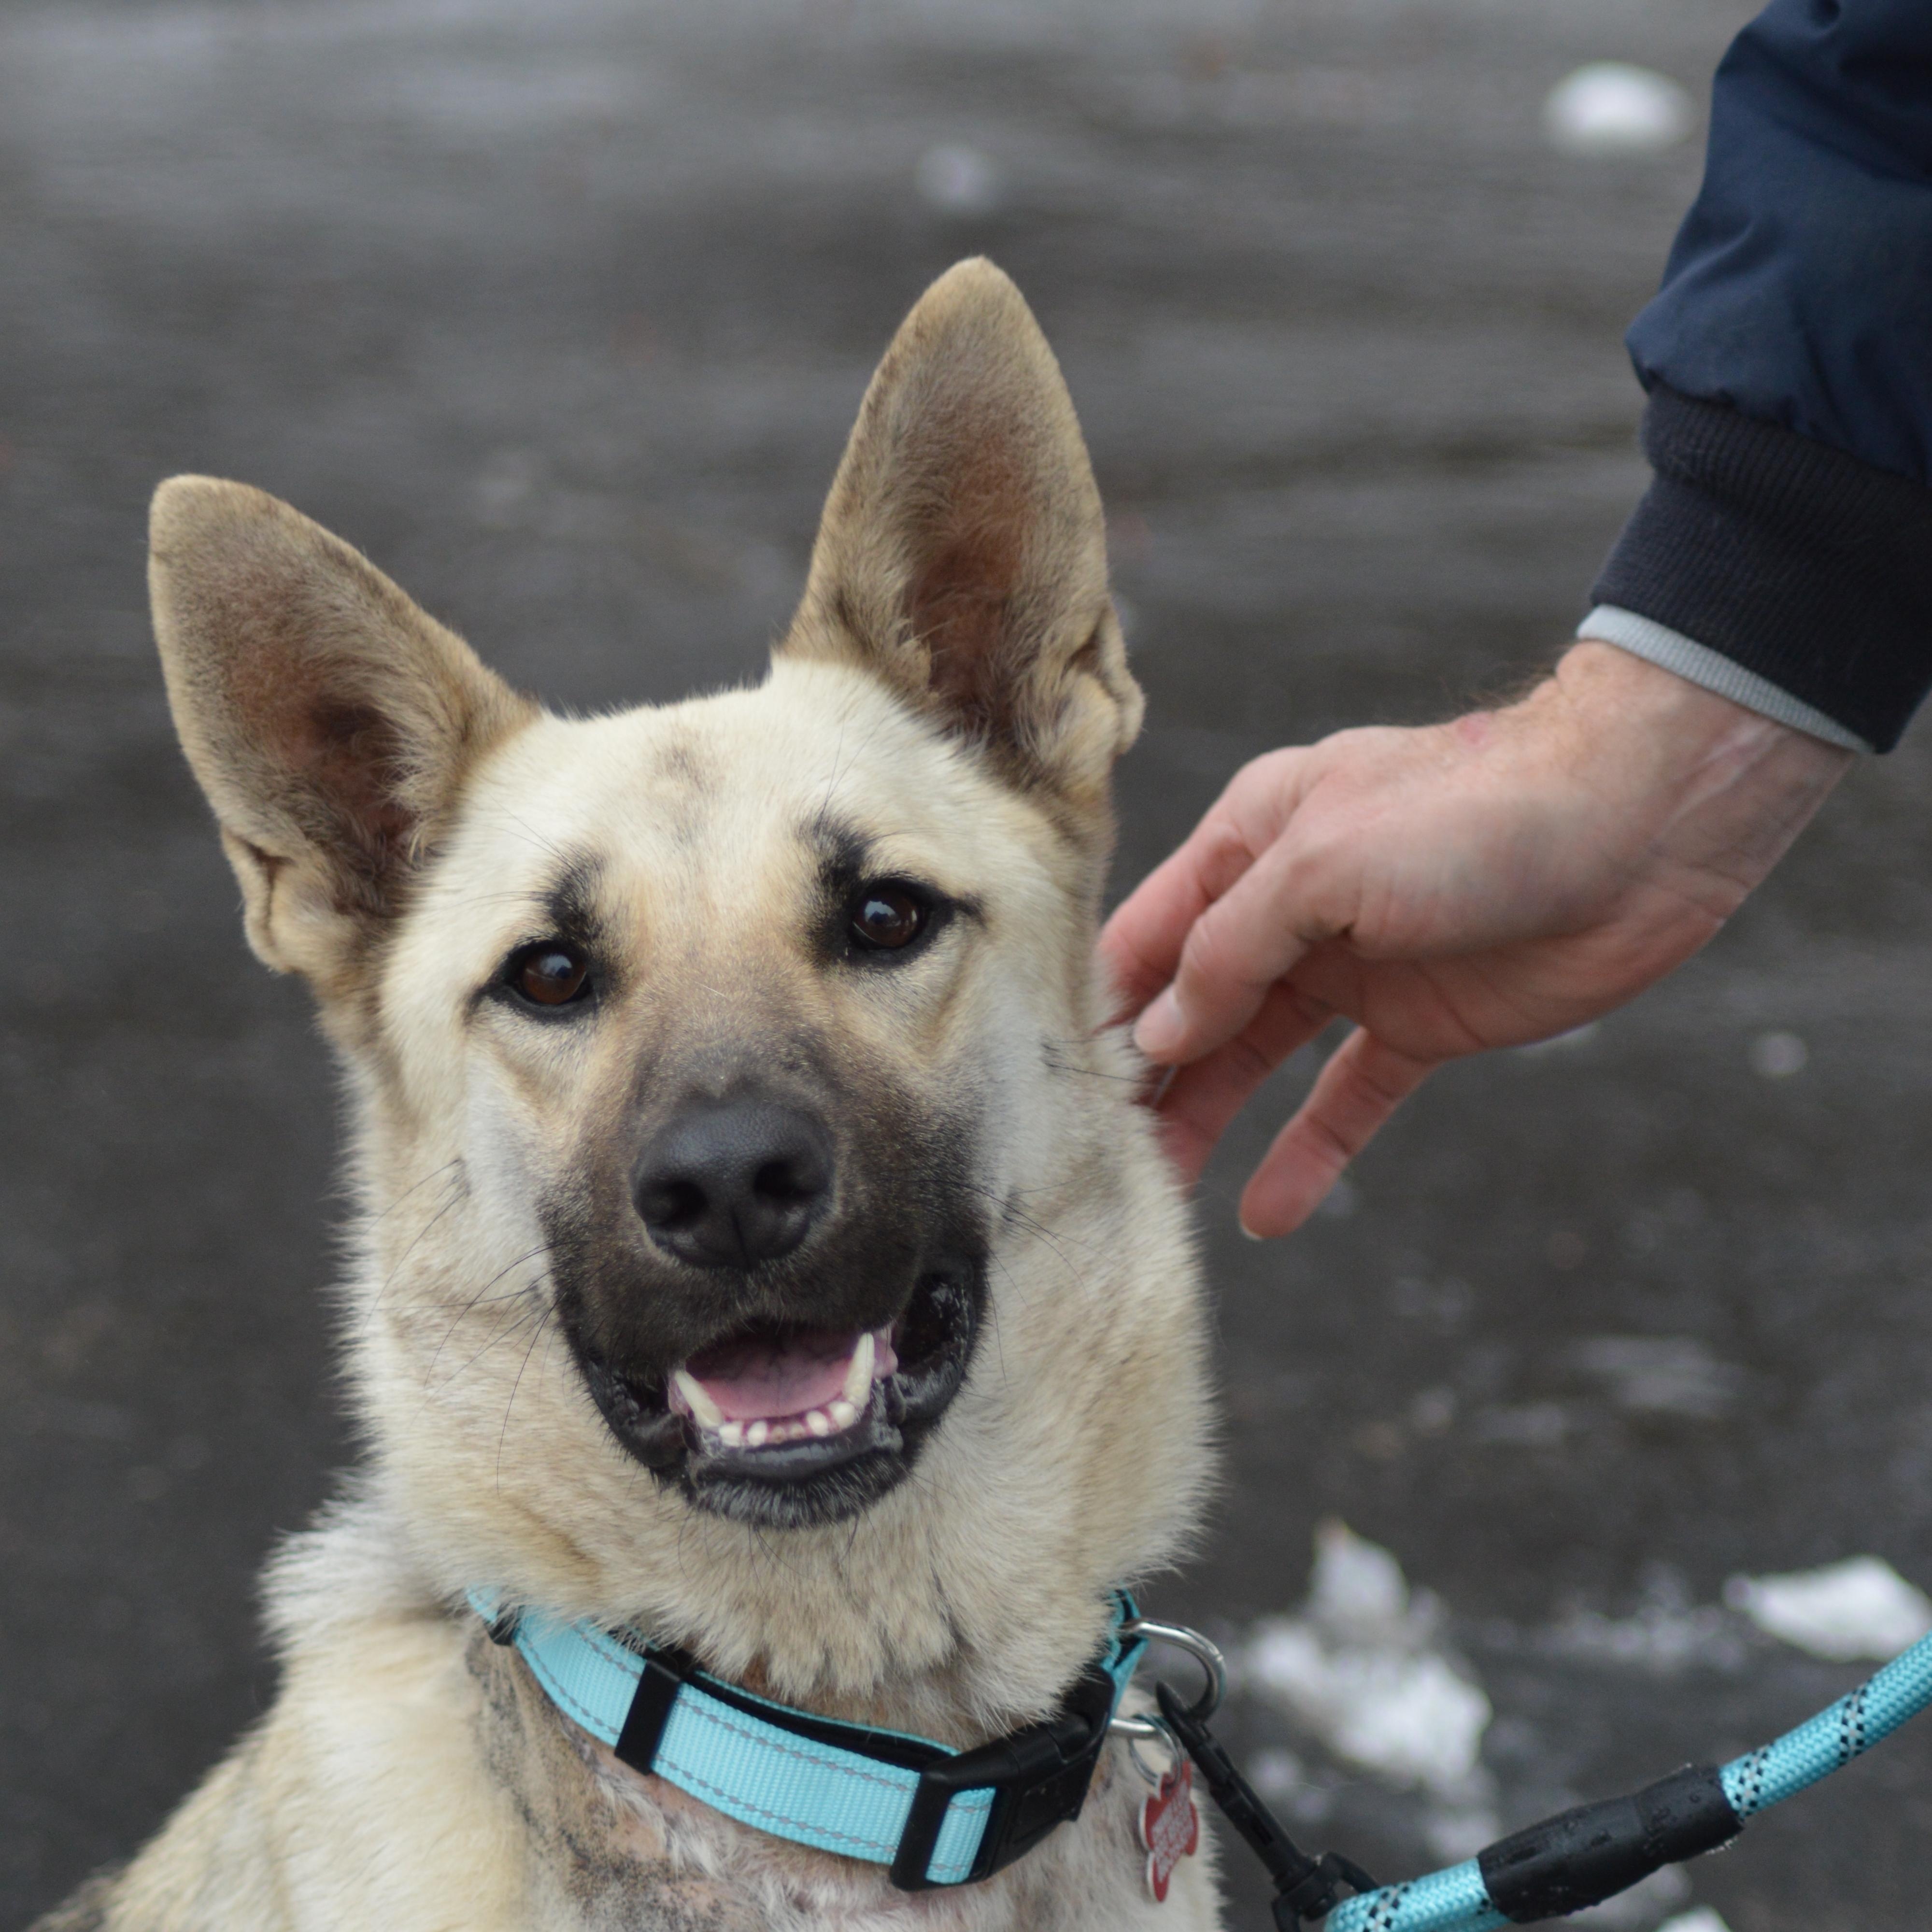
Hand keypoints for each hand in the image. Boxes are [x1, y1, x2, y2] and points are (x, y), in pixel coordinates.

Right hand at [1101, 642, 1852, 1234]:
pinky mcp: (1420, 1025)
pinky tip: (1266, 1214)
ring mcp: (1355, 969)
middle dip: (1145, 1078)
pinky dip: (1308, 1153)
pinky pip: (1347, 1098)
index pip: (1149, 935)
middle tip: (1095, 1160)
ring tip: (1160, 1197)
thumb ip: (1229, 951)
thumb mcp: (1323, 867)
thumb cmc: (1473, 811)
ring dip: (1208, 1124)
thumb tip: (1157, 1039)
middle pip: (1193, 1006)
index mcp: (1250, 843)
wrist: (1640, 825)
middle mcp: (1290, 907)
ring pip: (1256, 1060)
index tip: (1056, 1085)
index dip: (1104, 1008)